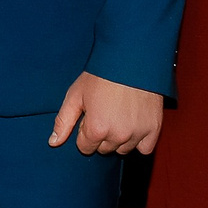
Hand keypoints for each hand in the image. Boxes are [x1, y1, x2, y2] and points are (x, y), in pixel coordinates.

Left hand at [49, 71, 163, 154]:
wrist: (131, 58)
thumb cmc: (101, 74)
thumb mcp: (75, 94)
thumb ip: (63, 121)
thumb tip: (53, 143)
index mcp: (96, 129)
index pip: (85, 147)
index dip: (85, 131)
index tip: (91, 115)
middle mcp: (117, 136)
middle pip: (104, 149)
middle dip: (101, 135)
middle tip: (105, 112)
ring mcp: (137, 134)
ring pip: (123, 149)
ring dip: (120, 138)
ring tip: (120, 115)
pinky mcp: (154, 129)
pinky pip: (145, 149)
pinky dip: (140, 142)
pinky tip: (134, 126)